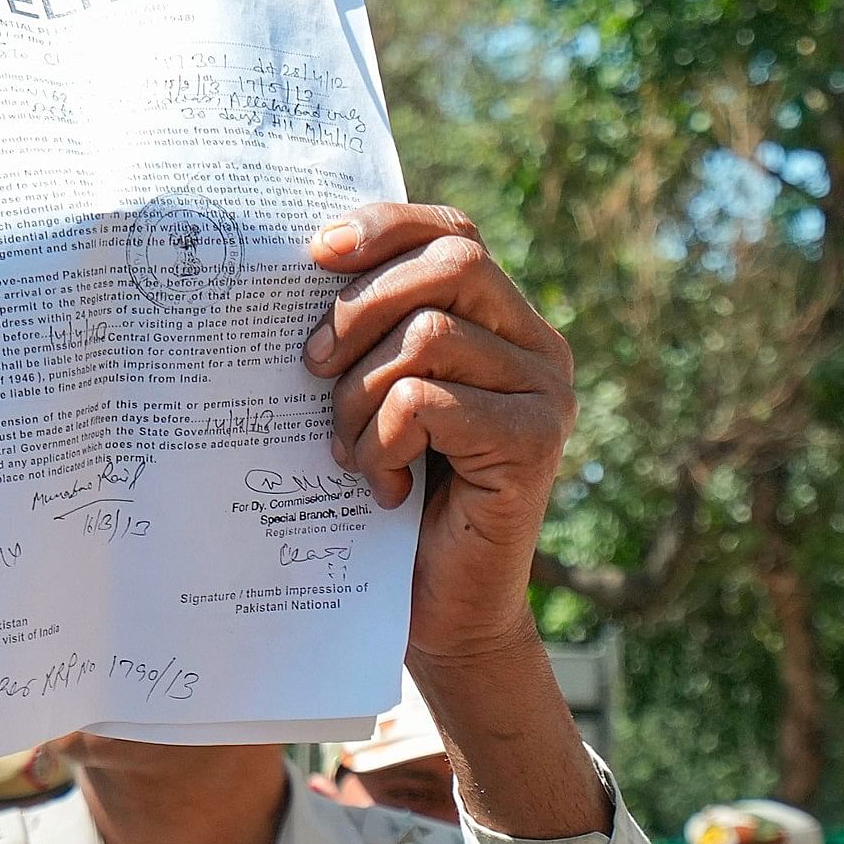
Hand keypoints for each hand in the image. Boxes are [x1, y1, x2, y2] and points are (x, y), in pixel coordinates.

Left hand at [302, 207, 601, 842]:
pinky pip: (428, 400)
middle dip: (360, 309)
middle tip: (311, 369)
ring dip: (358, 395)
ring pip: (428, 335)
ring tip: (348, 452)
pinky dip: (381, 440)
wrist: (437, 615)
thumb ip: (369, 335)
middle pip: (450, 263)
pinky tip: (381, 486)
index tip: (313, 253)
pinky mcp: (533, 443)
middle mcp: (537, 346)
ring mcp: (544, 393)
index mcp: (500, 321)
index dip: (385, 227)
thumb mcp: (371, 400)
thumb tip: (298, 263)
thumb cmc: (391, 503)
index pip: (452, 232)